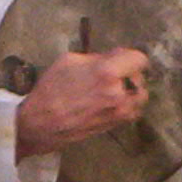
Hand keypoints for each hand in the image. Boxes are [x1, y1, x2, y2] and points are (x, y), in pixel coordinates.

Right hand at [15, 48, 150, 160]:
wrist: (41, 123)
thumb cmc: (51, 89)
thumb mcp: (69, 61)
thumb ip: (97, 58)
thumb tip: (113, 59)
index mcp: (107, 72)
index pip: (139, 59)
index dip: (129, 57)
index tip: (121, 58)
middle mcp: (119, 93)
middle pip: (140, 78)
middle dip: (128, 73)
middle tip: (111, 74)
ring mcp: (119, 112)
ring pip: (140, 97)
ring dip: (130, 90)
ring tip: (113, 89)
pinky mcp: (116, 125)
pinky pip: (132, 111)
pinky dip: (127, 105)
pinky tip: (110, 103)